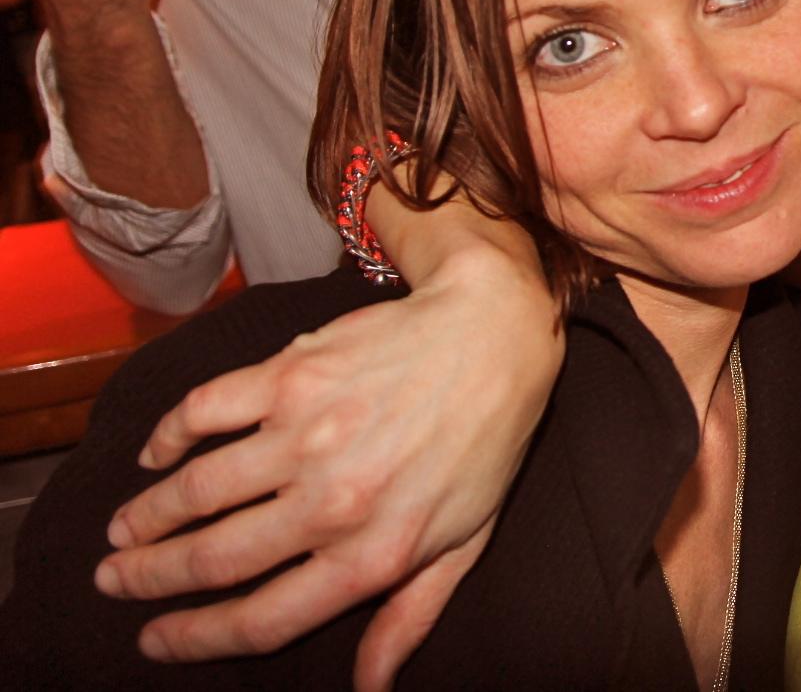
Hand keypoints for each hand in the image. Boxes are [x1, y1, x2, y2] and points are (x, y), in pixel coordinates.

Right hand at [93, 249, 563, 686]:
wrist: (493, 336)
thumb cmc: (484, 443)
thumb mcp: (463, 542)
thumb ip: (408, 617)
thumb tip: (370, 688)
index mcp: (373, 554)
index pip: (261, 620)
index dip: (195, 639)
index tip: (154, 641)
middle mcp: (333, 501)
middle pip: (212, 560)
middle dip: (149, 579)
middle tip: (114, 581)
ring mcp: (307, 434)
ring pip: (196, 491)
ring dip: (145, 518)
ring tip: (122, 532)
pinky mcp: (291, 375)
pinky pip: (205, 412)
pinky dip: (168, 438)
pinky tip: (156, 456)